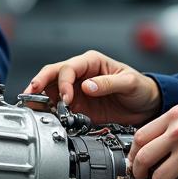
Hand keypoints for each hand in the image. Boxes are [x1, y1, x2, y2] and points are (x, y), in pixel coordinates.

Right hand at [25, 50, 162, 125]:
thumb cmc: (140, 87)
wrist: (146, 105)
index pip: (68, 68)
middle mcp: (80, 74)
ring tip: (34, 108)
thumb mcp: (129, 82)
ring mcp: (77, 90)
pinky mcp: (78, 106)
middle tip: (31, 95)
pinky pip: (59, 108)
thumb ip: (107, 83)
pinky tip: (46, 116)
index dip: (63, 82)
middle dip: (39, 83)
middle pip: (52, 75)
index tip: (67, 98)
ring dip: (41, 99)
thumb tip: (86, 86)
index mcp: (91, 62)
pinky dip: (51, 112)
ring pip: (51, 91)